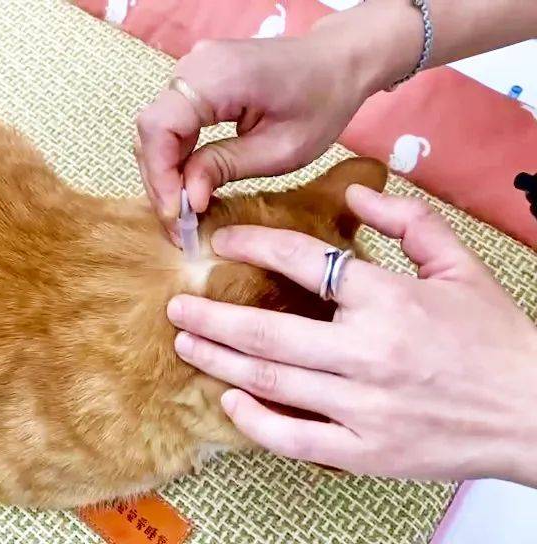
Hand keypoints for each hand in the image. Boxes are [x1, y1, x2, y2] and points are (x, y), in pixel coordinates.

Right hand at [135, 35, 372, 238]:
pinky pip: (171, 119)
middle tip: (177, 223)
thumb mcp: (281, 149)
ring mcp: (192, 68)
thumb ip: (225, 168)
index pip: (160, 127)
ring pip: (156, 126)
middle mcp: (195, 65)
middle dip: (159, 179)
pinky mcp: (196, 78)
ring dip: (164, 170)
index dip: (160, 175)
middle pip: (151, 128)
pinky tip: (188, 182)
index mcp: (218, 76)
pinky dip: (174, 154)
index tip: (176, 215)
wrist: (339, 61)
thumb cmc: (322, 102)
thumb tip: (186, 199)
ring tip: (182, 209)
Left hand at [167, 185, 536, 485]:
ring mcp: (363, 407)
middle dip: (210, 317)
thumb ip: (409, 223)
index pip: (305, 261)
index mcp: (390, 300)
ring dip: (217, 360)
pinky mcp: (365, 450)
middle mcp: (368, 353)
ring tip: (186, 344)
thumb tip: (356, 196)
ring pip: (270, 381)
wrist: (534, 411)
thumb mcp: (461, 266)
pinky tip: (228, 400)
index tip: (223, 240)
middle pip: (267, 332)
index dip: (255, 244)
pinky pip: (293, 439)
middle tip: (176, 306)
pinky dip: (254, 421)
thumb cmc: (496, 339)